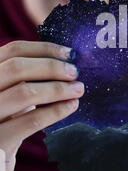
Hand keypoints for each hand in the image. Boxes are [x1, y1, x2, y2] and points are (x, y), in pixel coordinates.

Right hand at [0, 40, 84, 170]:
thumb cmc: (5, 121)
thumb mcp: (10, 93)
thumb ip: (27, 76)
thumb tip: (67, 59)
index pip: (13, 50)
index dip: (44, 49)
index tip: (70, 53)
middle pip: (16, 67)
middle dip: (51, 67)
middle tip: (75, 72)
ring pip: (24, 93)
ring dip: (57, 89)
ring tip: (78, 89)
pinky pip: (31, 121)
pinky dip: (55, 111)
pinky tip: (71, 106)